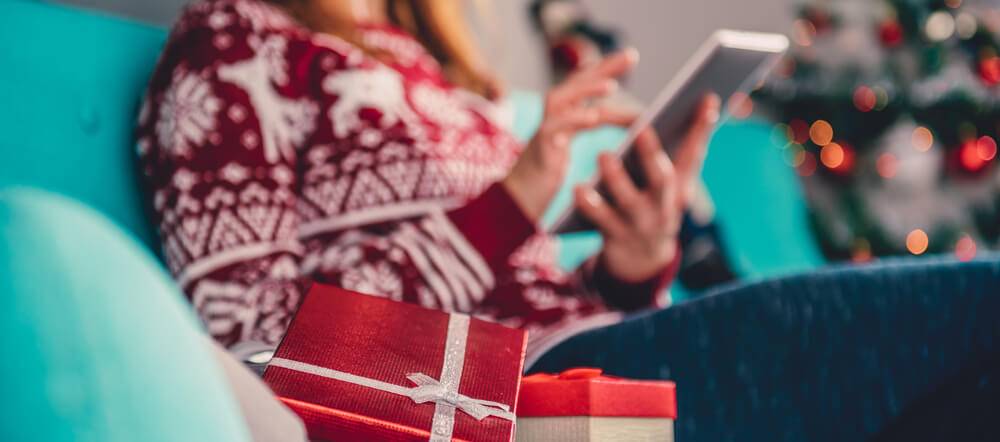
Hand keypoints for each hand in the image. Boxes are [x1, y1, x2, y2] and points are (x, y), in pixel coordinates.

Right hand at [503, 48, 638, 221]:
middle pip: (577, 83)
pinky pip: (554, 129)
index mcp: (562, 114)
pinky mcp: (539, 149)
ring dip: (586, 90)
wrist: (517, 202)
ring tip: (612, 86)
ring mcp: (543, 131)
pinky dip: (573, 120)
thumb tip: (634, 115)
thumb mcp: (572, 143)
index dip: (606, 69)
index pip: (586, 84)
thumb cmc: (546, 174)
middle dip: (603, 68)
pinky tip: (593, 116)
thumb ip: (593, 124)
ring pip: (562, 100)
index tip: (630, 56)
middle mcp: (551, 117)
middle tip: (631, 55)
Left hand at [575, 94, 720, 281]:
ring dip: (617, 178)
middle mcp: (664, 205)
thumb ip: (680, 150)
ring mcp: (640, 223)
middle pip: (662, 181)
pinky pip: (600, 220)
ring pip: (629, 201)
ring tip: (603, 154)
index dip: (702, 128)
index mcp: (680, 187)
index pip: (694, 154)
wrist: (641, 260)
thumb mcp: (672, 184)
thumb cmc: (654, 205)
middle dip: (653, 155)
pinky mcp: (616, 236)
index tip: (707, 98)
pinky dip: (589, 205)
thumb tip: (701, 103)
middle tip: (642, 130)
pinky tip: (577, 189)